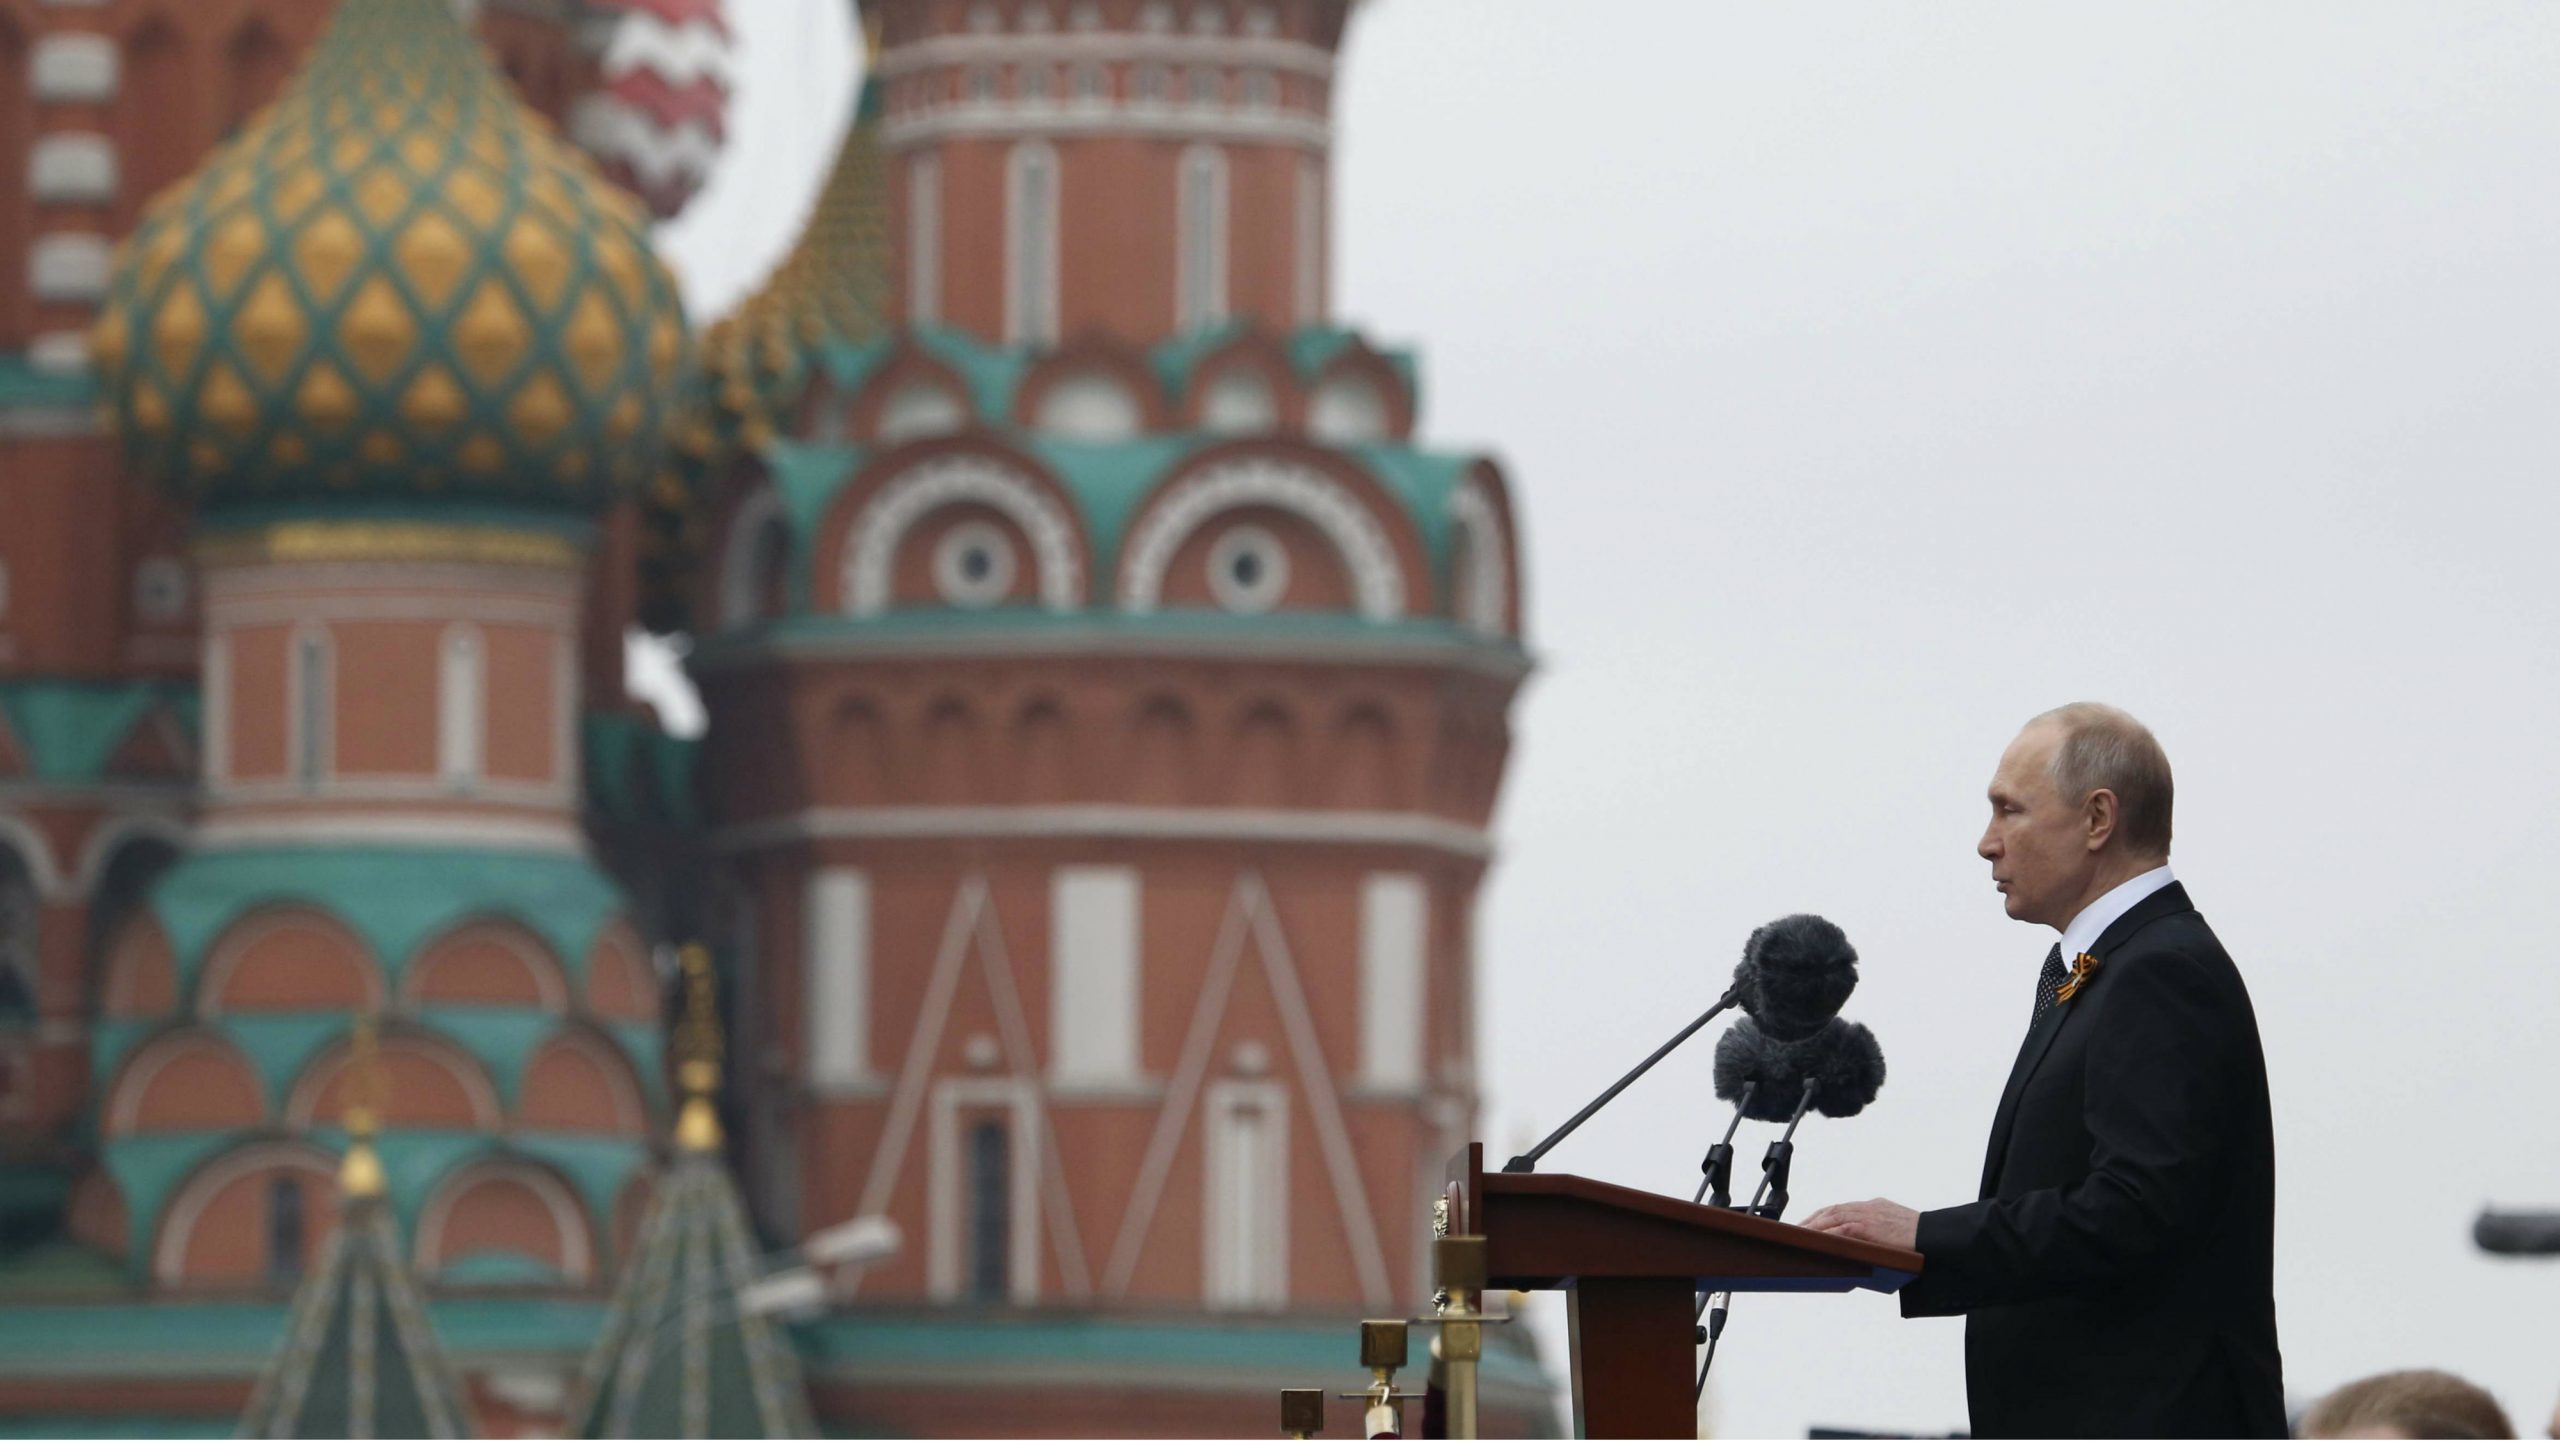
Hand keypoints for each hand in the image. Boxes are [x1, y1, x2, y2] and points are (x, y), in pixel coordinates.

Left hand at [1800, 1197, 1919, 1250]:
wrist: (1933, 1235)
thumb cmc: (1919, 1237)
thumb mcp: (1896, 1227)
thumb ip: (1880, 1230)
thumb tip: (1867, 1243)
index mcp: (1874, 1207)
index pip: (1842, 1208)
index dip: (1823, 1215)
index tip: (1810, 1222)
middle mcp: (1868, 1208)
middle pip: (1832, 1210)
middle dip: (1812, 1219)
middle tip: (1796, 1228)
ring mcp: (1868, 1216)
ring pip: (1833, 1217)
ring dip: (1814, 1226)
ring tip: (1799, 1234)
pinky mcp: (1869, 1227)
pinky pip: (1842, 1229)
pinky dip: (1827, 1233)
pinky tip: (1816, 1239)